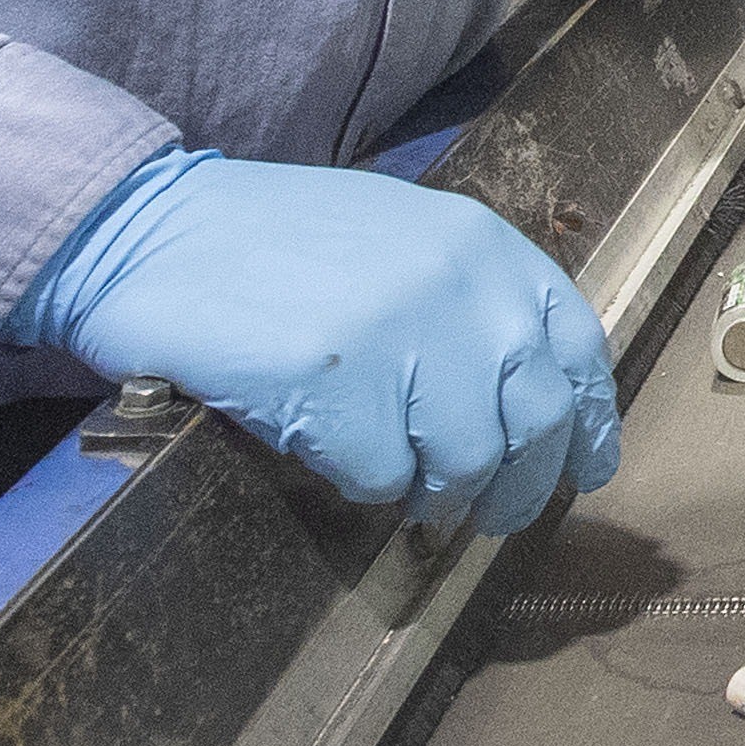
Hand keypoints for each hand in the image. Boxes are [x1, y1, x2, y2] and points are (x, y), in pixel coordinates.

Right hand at [12, 149, 624, 534]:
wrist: (154, 231)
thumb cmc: (276, 244)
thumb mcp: (403, 242)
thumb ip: (470, 306)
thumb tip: (526, 410)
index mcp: (486, 248)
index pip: (579, 350)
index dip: (590, 423)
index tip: (584, 470)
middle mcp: (463, 286)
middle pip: (540, 422)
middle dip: (519, 486)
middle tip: (485, 514)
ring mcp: (404, 334)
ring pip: (469, 462)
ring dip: (441, 496)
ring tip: (407, 493)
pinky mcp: (339, 385)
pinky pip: (384, 477)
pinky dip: (363, 484)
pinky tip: (332, 457)